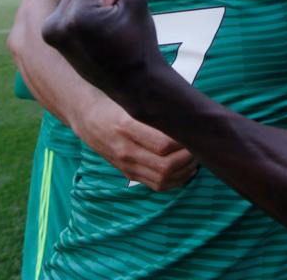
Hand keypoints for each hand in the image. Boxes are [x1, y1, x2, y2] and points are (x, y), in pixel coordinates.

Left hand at [42, 0, 164, 94]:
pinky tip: (94, 33)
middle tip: (112, 21)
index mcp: (78, 14)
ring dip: (89, 3)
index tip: (118, 7)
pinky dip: (81, 13)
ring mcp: (50, 31)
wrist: (133, 83)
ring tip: (104, 29)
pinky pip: (67, 8)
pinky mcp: (50, 36)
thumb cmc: (139, 42)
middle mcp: (57, 22)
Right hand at [76, 96, 197, 190]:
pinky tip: (186, 169)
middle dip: (188, 158)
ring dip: (185, 171)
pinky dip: (176, 180)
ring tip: (195, 157)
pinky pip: (156, 185)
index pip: (163, 144)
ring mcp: (127, 165)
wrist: (87, 117)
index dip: (184, 141)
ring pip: (163, 179)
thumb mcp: (131, 100)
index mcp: (126, 127)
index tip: (195, 132)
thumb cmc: (115, 102)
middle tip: (199, 145)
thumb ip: (154, 107)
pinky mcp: (129, 174)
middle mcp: (125, 150)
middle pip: (166, 166)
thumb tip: (186, 110)